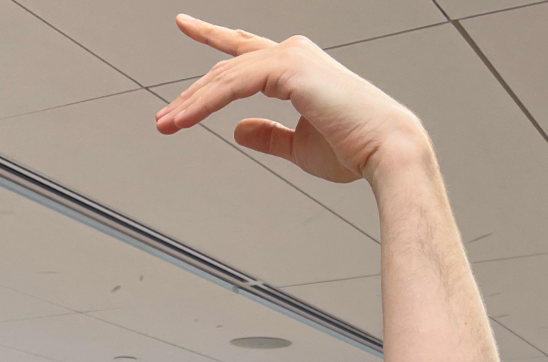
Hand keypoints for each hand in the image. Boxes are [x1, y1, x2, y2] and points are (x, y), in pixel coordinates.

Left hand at [154, 14, 426, 184]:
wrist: (384, 150)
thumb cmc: (352, 150)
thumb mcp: (298, 146)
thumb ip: (268, 135)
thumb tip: (237, 130)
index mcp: (296, 68)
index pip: (245, 51)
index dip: (213, 38)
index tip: (185, 25)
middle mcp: (291, 54)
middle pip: (226, 68)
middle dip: (192, 95)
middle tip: (163, 119)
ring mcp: (289, 57)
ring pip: (224, 78)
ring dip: (191, 104)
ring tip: (166, 125)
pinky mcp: (287, 69)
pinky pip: (232, 85)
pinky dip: (205, 103)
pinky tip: (187, 119)